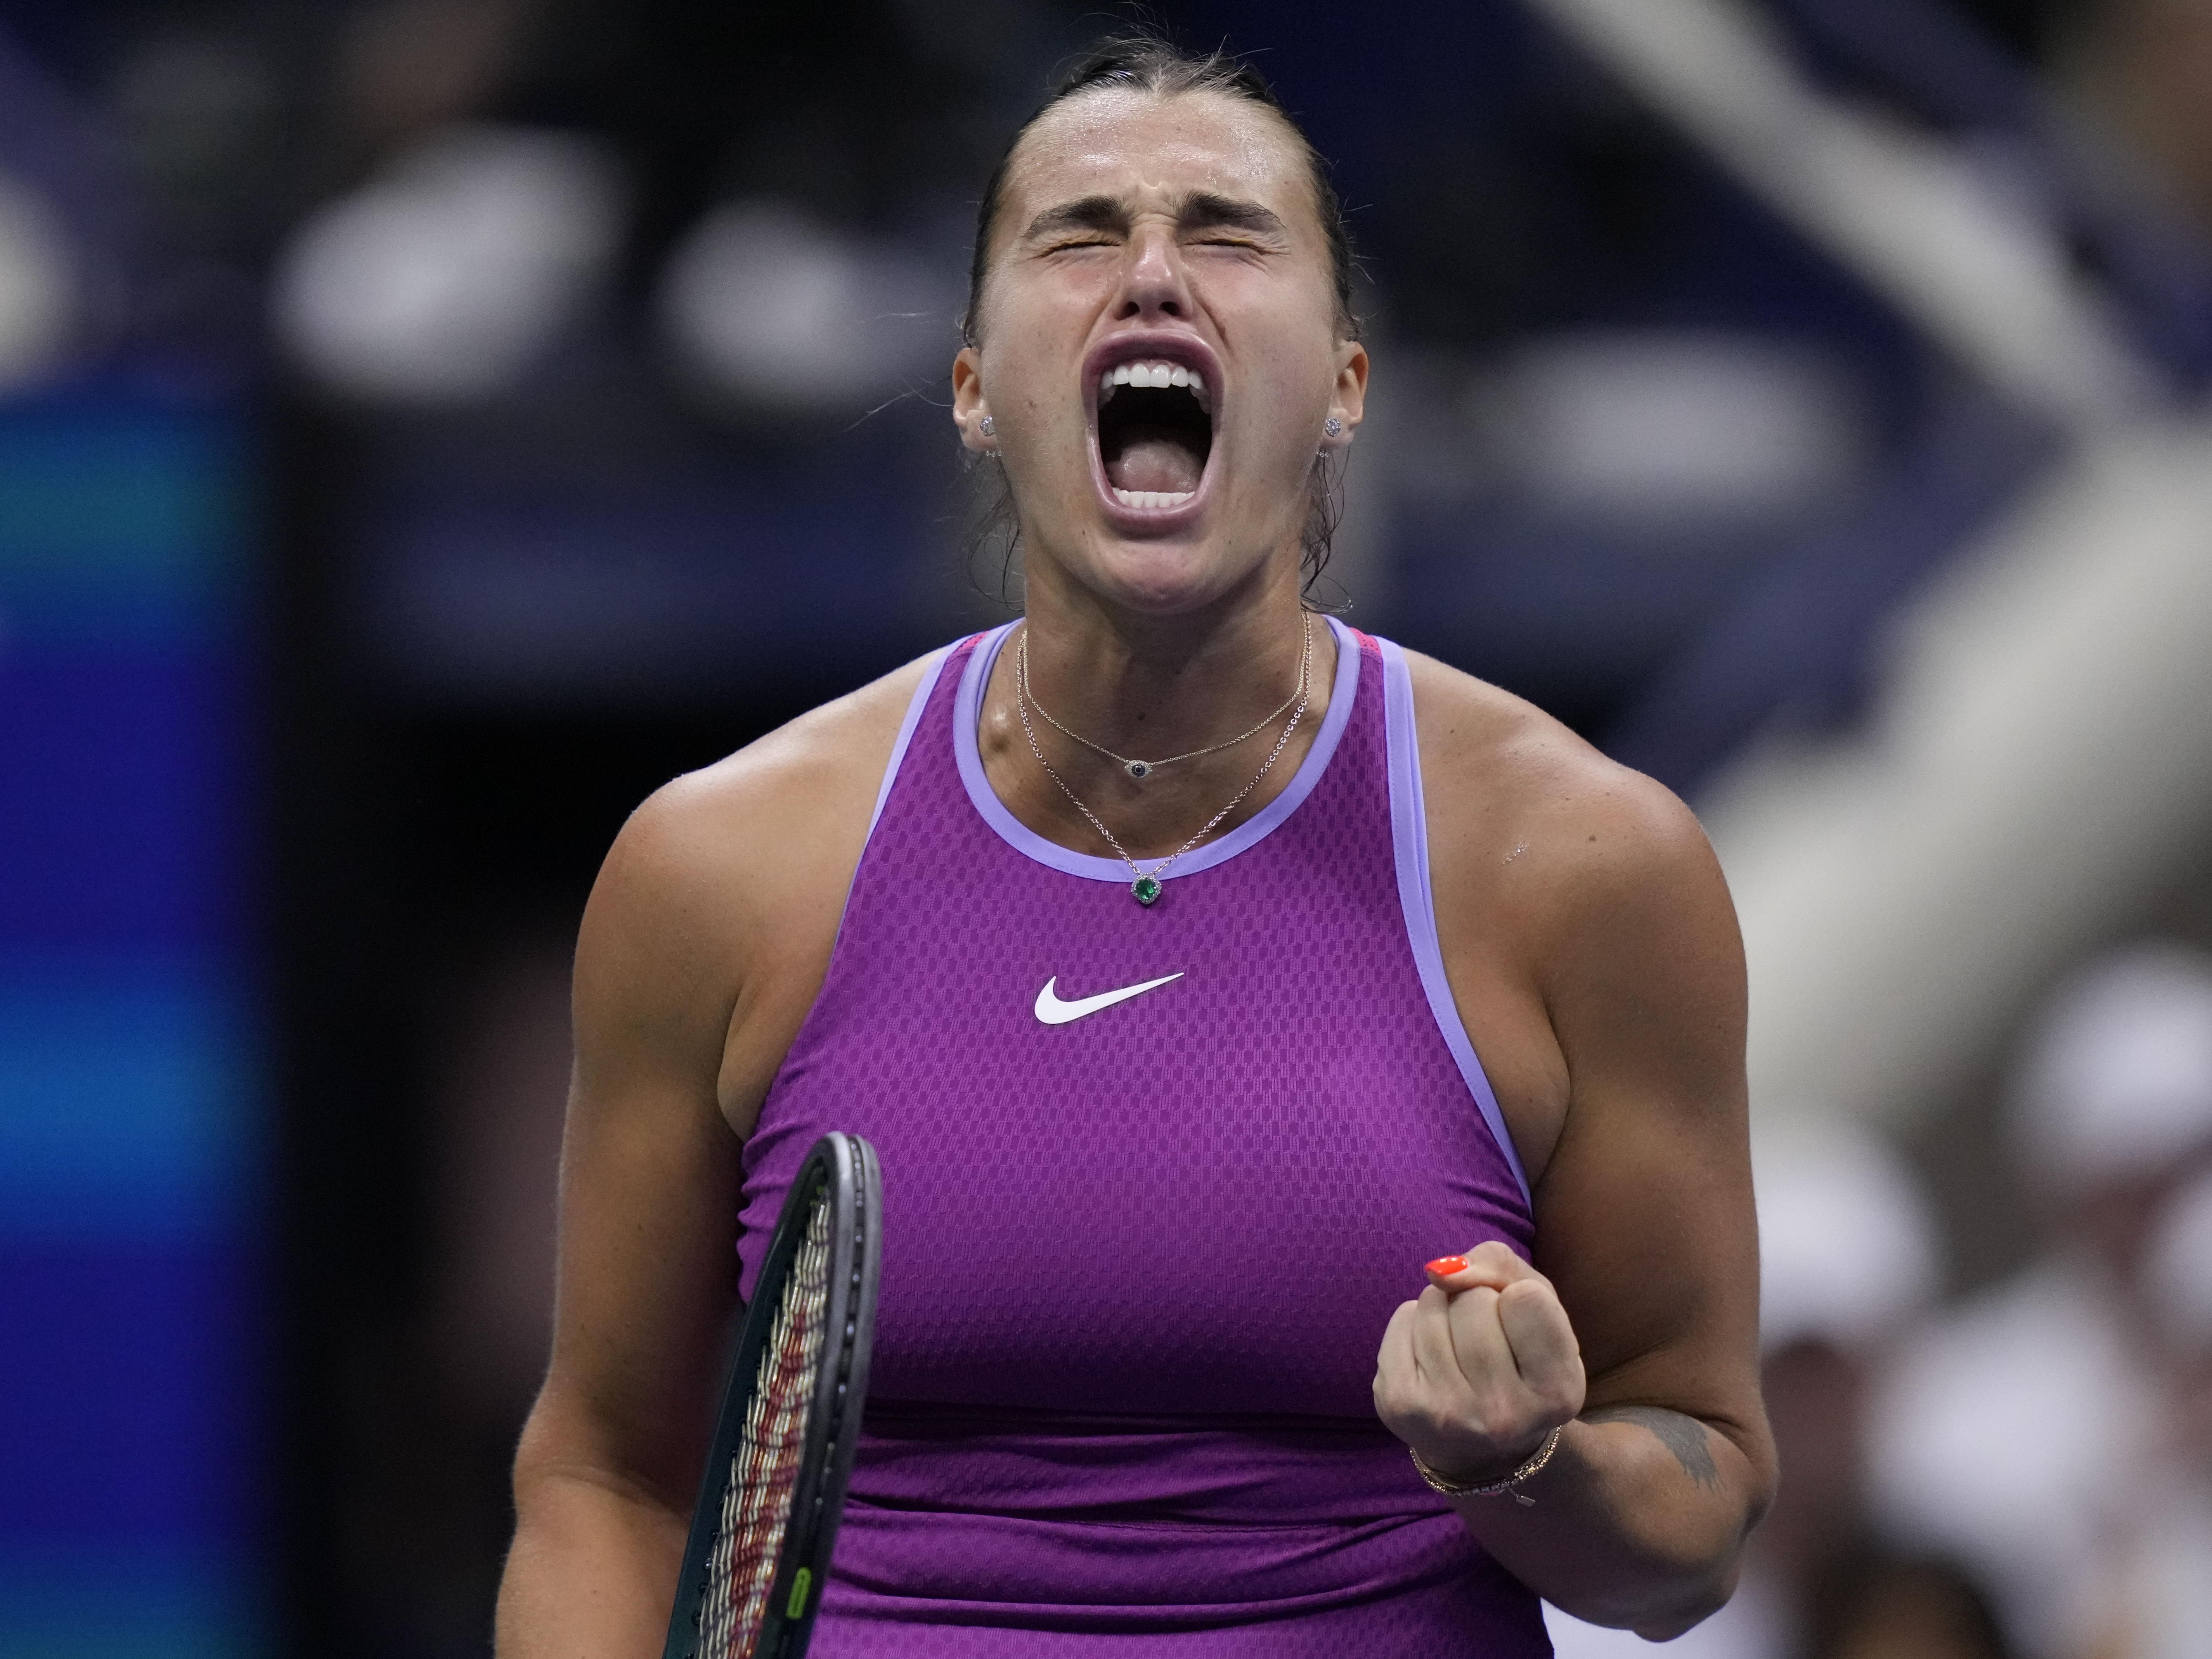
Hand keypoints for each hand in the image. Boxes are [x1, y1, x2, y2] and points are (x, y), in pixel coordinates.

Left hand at [1373, 1241, 1587, 1483]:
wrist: (1480, 1443)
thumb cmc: (1520, 1359)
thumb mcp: (1540, 1308)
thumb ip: (1502, 1267)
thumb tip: (1441, 1270)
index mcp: (1556, 1393)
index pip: (1527, 1298)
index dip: (1520, 1298)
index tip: (1523, 1330)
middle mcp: (1503, 1413)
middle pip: (1475, 1299)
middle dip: (1479, 1302)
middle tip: (1489, 1342)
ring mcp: (1445, 1412)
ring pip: (1434, 1302)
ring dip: (1445, 1308)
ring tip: (1460, 1349)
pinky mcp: (1398, 1403)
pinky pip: (1402, 1318)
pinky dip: (1414, 1323)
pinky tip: (1432, 1358)